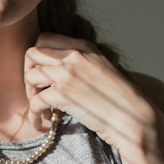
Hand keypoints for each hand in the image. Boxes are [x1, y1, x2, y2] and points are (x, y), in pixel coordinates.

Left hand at [24, 33, 155, 157]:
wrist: (135, 118)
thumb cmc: (122, 101)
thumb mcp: (103, 70)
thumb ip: (83, 65)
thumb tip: (60, 73)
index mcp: (84, 47)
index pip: (45, 39)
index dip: (38, 59)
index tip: (43, 77)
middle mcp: (74, 55)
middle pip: (32, 54)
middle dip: (29, 74)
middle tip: (37, 93)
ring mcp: (67, 73)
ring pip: (30, 76)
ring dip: (30, 95)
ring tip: (42, 110)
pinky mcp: (63, 94)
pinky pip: (35, 101)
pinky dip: (34, 115)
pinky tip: (43, 124)